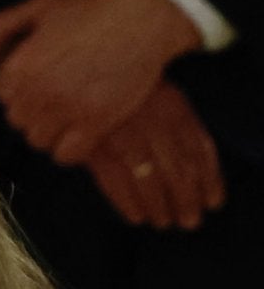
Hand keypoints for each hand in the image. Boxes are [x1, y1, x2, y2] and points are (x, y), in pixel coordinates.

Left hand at [0, 0, 202, 163]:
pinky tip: (81, 130)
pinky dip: (70, 147)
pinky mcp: (96, 123)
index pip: (2, 96)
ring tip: (69, 111)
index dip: (20, 88)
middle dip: (33, 109)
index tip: (40, 79)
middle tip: (57, 94)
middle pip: (18, 120)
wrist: (145, 18)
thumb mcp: (40, 7)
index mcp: (19, 67)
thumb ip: (0, 30)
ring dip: (50, 129)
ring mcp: (67, 111)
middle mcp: (38, 93)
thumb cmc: (93, 10)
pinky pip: (67, 155)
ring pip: (38, 140)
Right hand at [83, 80, 224, 230]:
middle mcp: (151, 120)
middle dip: (185, 199)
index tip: (213, 201)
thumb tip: (200, 164)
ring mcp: (121, 132)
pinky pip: (114, 180)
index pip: (200, 150)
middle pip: (178, 169)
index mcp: (172, 106)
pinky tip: (136, 216)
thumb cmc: (116, 82)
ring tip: (163, 221)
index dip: (210, 180)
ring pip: (148, 178)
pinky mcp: (92, 144)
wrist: (74, 66)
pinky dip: (127, 202)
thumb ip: (178, 121)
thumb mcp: (156, 90)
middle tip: (189, 221)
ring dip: (158, 205)